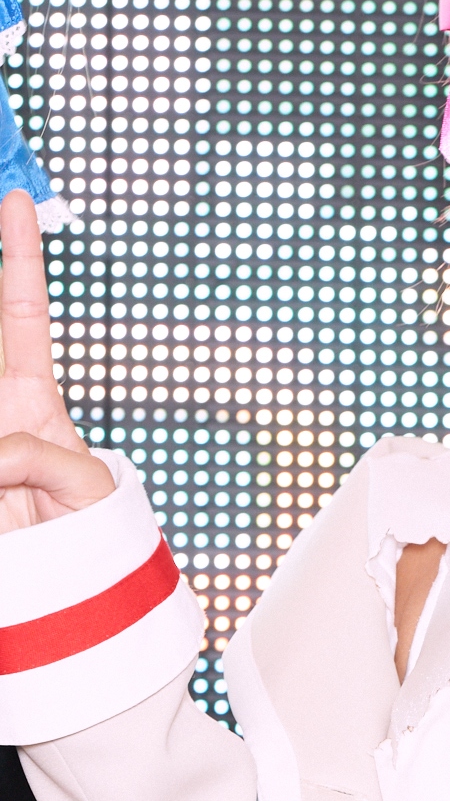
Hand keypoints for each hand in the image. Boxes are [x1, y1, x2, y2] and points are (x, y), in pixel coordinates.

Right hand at [0, 189, 113, 531]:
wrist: (70, 599)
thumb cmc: (89, 542)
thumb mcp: (82, 488)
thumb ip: (31, 455)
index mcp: (31, 398)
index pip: (21, 312)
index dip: (18, 256)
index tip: (18, 201)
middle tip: (4, 208)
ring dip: (2, 438)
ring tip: (10, 455)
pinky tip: (4, 469)